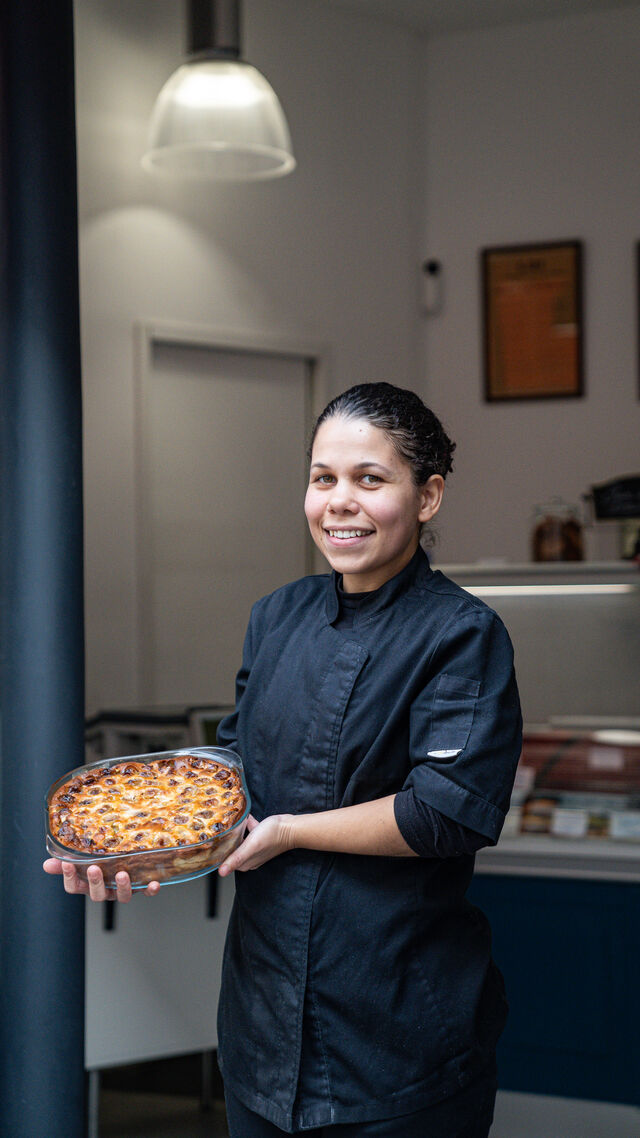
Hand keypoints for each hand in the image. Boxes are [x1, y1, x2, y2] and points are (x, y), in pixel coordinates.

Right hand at [43, 858, 159, 901]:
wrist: (128, 864)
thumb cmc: (101, 865)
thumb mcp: (82, 862)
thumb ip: (65, 863)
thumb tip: (47, 864)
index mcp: (88, 885)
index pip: (74, 887)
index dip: (69, 877)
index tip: (68, 864)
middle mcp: (105, 890)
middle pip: (97, 894)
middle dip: (95, 882)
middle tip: (94, 869)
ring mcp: (121, 891)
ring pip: (121, 896)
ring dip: (122, 886)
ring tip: (123, 874)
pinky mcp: (139, 888)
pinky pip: (144, 892)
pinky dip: (149, 890)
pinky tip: (153, 883)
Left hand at [218, 814, 294, 875]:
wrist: (291, 827)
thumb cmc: (272, 836)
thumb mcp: (251, 846)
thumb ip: (236, 858)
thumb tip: (221, 873)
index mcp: (246, 862)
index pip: (227, 860)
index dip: (219, 853)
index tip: (211, 844)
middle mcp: (250, 857)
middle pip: (233, 850)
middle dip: (226, 841)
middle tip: (218, 831)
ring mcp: (256, 847)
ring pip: (241, 840)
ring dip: (236, 832)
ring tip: (229, 823)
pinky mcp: (262, 838)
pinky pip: (249, 831)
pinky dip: (246, 825)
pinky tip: (245, 817)